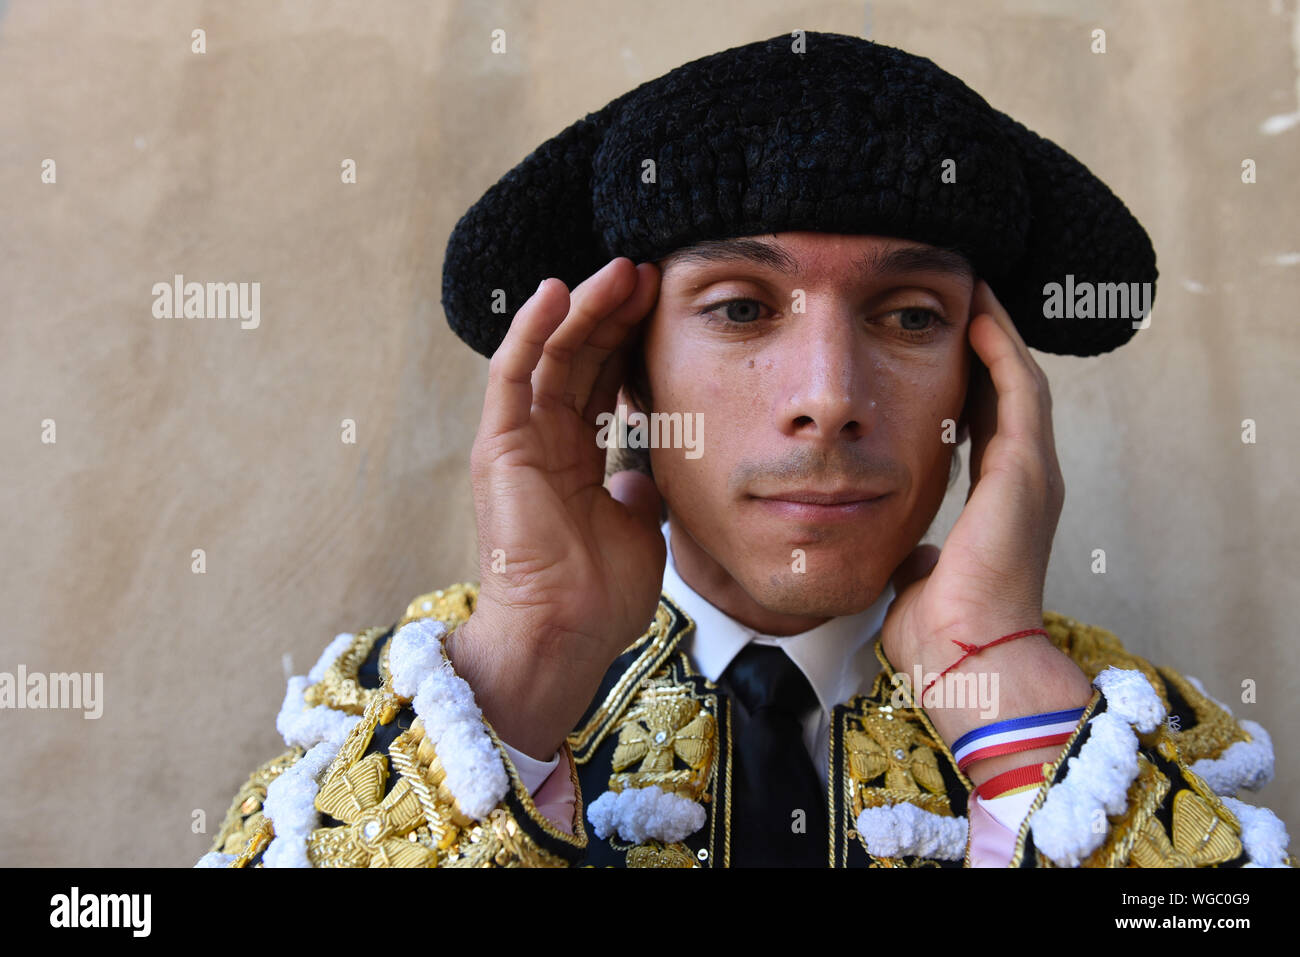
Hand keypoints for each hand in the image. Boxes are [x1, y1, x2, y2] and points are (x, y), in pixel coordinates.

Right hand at [448, 257, 666, 760]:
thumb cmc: (599, 596)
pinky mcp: (498, 443)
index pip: (604, 381)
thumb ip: (638, 493)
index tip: (665, 306)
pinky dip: (531, 328)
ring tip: (620, 271)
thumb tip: (644, 474)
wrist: (566, 634)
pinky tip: (556, 289)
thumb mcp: (638, 529)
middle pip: (581, 357)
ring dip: (583, 308)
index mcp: (575, 458)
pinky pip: (512, 373)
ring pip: (550, 353)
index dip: (631, 340)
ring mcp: (518, 439)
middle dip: (614, 313)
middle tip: (648, 273)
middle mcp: (544, 441)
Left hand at [880, 279, 1065, 682]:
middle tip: (963, 299)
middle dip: (988, 345)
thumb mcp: (922, 578)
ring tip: (972, 289)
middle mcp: (1027, 481)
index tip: (946, 345)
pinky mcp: (1027, 469)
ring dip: (996, 333)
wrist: (968, 659)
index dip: (973, 381)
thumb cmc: (942, 632)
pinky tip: (978, 313)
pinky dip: (1001, 348)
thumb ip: (921, 558)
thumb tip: (912, 555)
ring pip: (1020, 380)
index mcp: (1003, 503)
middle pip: (1009, 392)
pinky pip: (1019, 389)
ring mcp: (1034, 473)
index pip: (989, 424)